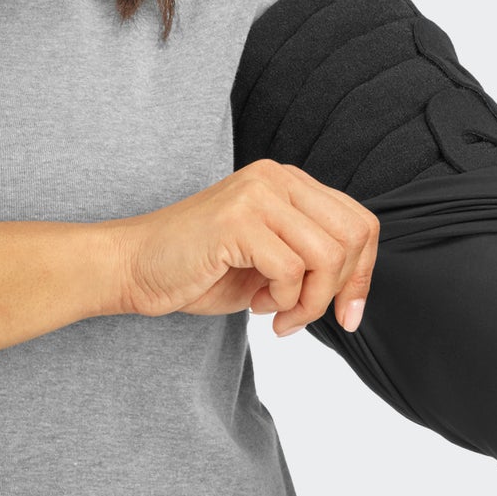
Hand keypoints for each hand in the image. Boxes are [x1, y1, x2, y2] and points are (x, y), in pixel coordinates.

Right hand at [106, 158, 378, 334]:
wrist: (133, 268)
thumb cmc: (202, 269)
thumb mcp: (273, 261)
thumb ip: (314, 261)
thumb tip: (358, 290)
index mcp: (291, 183)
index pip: (360, 223)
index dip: (363, 274)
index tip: (348, 314)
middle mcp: (278, 178)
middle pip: (353, 237)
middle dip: (339, 290)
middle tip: (303, 317)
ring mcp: (258, 194)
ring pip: (327, 256)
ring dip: (309, 301)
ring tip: (278, 314)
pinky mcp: (238, 218)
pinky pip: (292, 269)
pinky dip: (282, 300)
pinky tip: (256, 306)